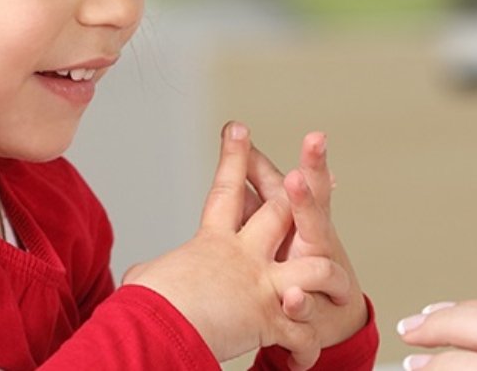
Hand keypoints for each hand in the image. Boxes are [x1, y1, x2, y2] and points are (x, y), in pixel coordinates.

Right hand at [122, 122, 351, 368]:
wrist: (156, 330)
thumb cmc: (145, 307)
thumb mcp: (148, 281)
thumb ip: (154, 274)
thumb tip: (139, 276)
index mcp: (212, 243)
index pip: (225, 190)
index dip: (233, 157)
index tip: (238, 127)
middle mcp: (243, 257)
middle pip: (282, 211)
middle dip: (301, 190)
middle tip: (308, 176)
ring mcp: (261, 286)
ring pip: (314, 267)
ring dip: (328, 280)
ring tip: (337, 289)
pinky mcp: (270, 319)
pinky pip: (300, 334)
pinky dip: (304, 350)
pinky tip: (304, 361)